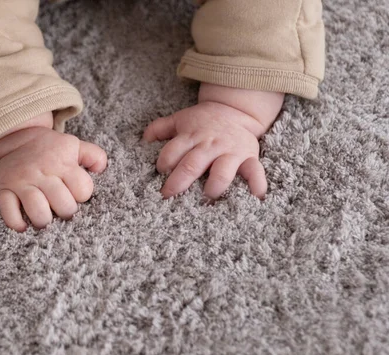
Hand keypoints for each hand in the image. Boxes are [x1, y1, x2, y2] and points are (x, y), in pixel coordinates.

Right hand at [0, 124, 106, 231]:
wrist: (15, 136)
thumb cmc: (49, 147)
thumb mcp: (74, 145)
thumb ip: (94, 156)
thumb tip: (102, 170)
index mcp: (63, 164)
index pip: (83, 189)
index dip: (82, 195)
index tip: (76, 194)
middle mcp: (43, 173)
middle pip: (63, 205)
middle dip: (67, 212)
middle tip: (63, 211)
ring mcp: (23, 181)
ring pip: (38, 211)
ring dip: (44, 221)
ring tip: (46, 221)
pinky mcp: (5, 188)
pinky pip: (8, 210)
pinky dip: (16, 223)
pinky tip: (24, 227)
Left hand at [144, 84, 283, 199]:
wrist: (236, 110)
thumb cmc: (204, 120)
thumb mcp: (181, 119)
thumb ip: (161, 128)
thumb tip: (143, 139)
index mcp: (191, 136)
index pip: (173, 150)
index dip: (164, 162)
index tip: (160, 173)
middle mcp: (209, 145)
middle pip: (192, 164)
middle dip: (179, 181)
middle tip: (169, 195)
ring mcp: (230, 152)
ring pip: (222, 170)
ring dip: (214, 185)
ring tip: (207, 197)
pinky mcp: (248, 157)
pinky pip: (255, 171)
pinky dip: (257, 185)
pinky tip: (256, 198)